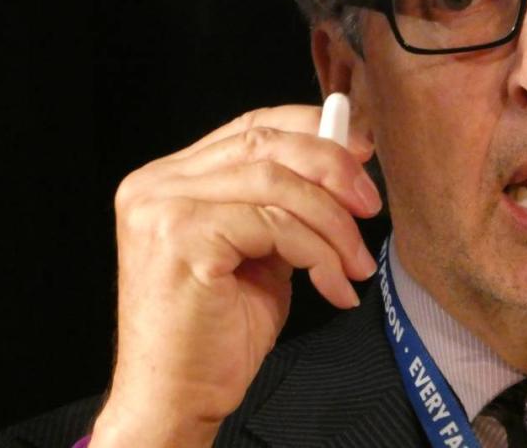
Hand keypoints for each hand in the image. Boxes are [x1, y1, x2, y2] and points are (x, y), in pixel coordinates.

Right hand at [89, 105, 381, 447]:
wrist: (177, 399)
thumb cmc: (217, 332)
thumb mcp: (260, 250)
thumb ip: (284, 204)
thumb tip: (345, 162)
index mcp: (169, 178)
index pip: (249, 127)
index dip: (310, 129)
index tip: (359, 151)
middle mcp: (156, 184)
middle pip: (264, 145)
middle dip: (332, 169)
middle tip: (370, 204)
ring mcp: (163, 207)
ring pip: (276, 184)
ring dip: (332, 222)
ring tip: (355, 263)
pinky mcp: (181, 238)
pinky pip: (275, 225)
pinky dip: (317, 253)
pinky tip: (333, 286)